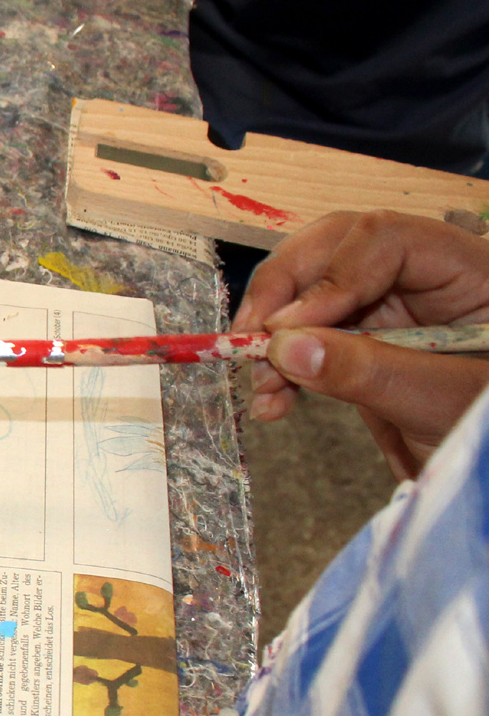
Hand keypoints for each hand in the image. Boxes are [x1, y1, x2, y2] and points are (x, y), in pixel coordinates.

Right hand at [233, 210, 488, 479]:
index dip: (330, 276)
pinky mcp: (363, 346)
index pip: (385, 239)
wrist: (485, 476)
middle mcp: (423, 279)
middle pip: (336, 251)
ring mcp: (391, 312)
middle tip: (249, 339)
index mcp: (466, 271)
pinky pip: (308, 340)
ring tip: (262, 385)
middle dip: (283, 293)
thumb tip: (285, 347)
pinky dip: (280, 367)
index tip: (287, 329)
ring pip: (310, 293)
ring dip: (273, 335)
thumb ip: (370, 371)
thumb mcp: (444, 402)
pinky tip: (271, 401)